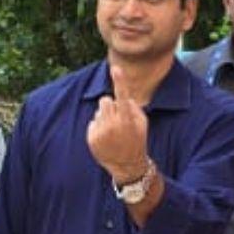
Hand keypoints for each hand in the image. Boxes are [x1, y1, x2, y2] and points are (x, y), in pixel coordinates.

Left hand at [86, 66, 148, 181]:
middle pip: (105, 100)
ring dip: (104, 117)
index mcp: (128, 119)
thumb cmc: (137, 140)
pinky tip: (106, 139)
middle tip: (117, 119)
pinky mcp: (92, 138)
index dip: (120, 81)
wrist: (127, 165)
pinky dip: (98, 128)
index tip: (115, 68)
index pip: (123, 95)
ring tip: (112, 131)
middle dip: (110, 106)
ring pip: (98, 111)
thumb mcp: (142, 123)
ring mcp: (101, 132)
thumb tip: (121, 97)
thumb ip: (132, 107)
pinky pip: (92, 122)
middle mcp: (113, 125)